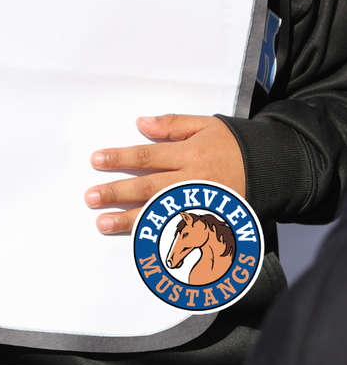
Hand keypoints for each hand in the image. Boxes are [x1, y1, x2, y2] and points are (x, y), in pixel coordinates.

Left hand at [85, 114, 245, 234]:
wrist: (275, 170)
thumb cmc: (235, 145)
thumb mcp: (206, 125)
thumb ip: (172, 124)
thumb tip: (141, 123)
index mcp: (190, 155)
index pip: (147, 156)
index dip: (119, 158)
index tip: (96, 161)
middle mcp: (193, 181)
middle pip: (148, 188)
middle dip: (116, 193)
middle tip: (90, 197)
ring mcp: (201, 206)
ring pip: (160, 214)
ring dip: (129, 220)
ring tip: (102, 223)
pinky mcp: (211, 223)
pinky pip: (181, 234)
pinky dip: (159, 239)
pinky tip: (138, 242)